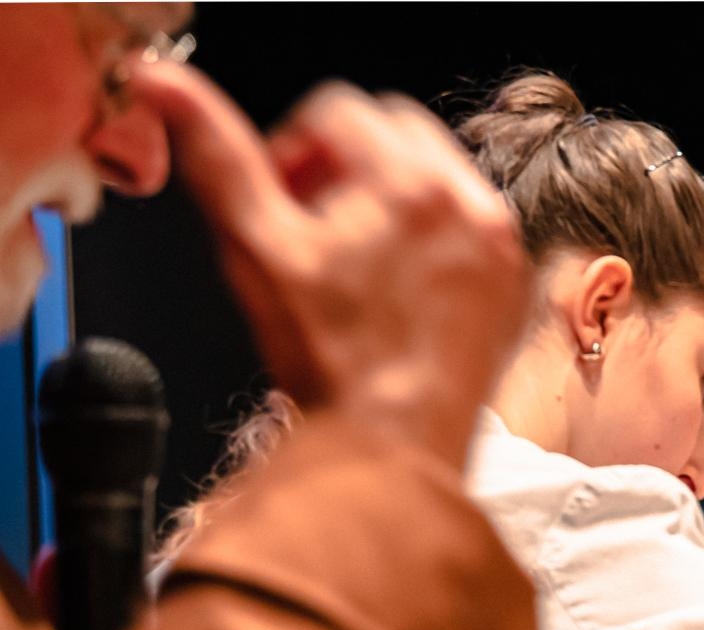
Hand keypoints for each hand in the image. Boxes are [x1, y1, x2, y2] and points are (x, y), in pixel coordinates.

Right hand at [129, 61, 527, 467]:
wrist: (393, 446)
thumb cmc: (332, 363)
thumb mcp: (256, 247)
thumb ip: (217, 156)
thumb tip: (166, 87)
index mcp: (409, 185)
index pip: (340, 111)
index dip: (296, 148)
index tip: (284, 198)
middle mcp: (470, 206)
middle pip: (396, 135)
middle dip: (348, 166)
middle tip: (317, 227)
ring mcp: (500, 247)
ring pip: (438, 177)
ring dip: (393, 198)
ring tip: (357, 262)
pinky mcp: (515, 285)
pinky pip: (472, 228)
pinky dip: (436, 238)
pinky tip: (400, 288)